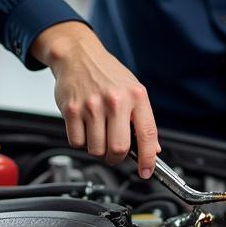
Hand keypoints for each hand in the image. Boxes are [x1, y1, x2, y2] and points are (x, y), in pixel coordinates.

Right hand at [31, 22, 159, 177]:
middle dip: (116, 158)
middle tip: (114, 153)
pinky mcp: (71, 110)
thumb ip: (143, 120)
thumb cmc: (107, 74)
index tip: (146, 171)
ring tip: (98, 133)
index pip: (147, 134)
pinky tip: (85, 127)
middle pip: (118, 148)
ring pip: (96, 149)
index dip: (148, 158)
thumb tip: (154, 148)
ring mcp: (92, 105)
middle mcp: (115, 100)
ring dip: (97, 149)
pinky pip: (77, 142)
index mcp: (136, 96)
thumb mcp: (133, 90)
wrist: (78, 55)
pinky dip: (81, 142)